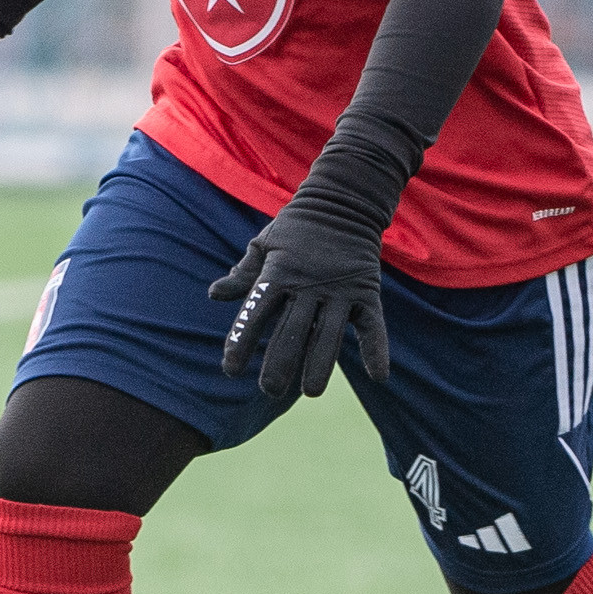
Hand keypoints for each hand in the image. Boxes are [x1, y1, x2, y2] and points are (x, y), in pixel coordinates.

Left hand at [209, 197, 391, 400]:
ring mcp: (340, 289)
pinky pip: (373, 324)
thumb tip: (214, 295)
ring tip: (311, 391)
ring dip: (320, 364)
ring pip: (330, 334)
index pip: (256, 312)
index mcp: (278, 273)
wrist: (344, 201)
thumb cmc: (295, 227)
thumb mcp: (264, 245)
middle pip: (292, 330)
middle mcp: (308, 284)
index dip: (241, 340)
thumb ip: (243, 275)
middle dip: (279, 363)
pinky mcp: (367, 291)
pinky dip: (377, 349)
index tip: (230, 369)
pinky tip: (378, 376)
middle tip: (269, 390)